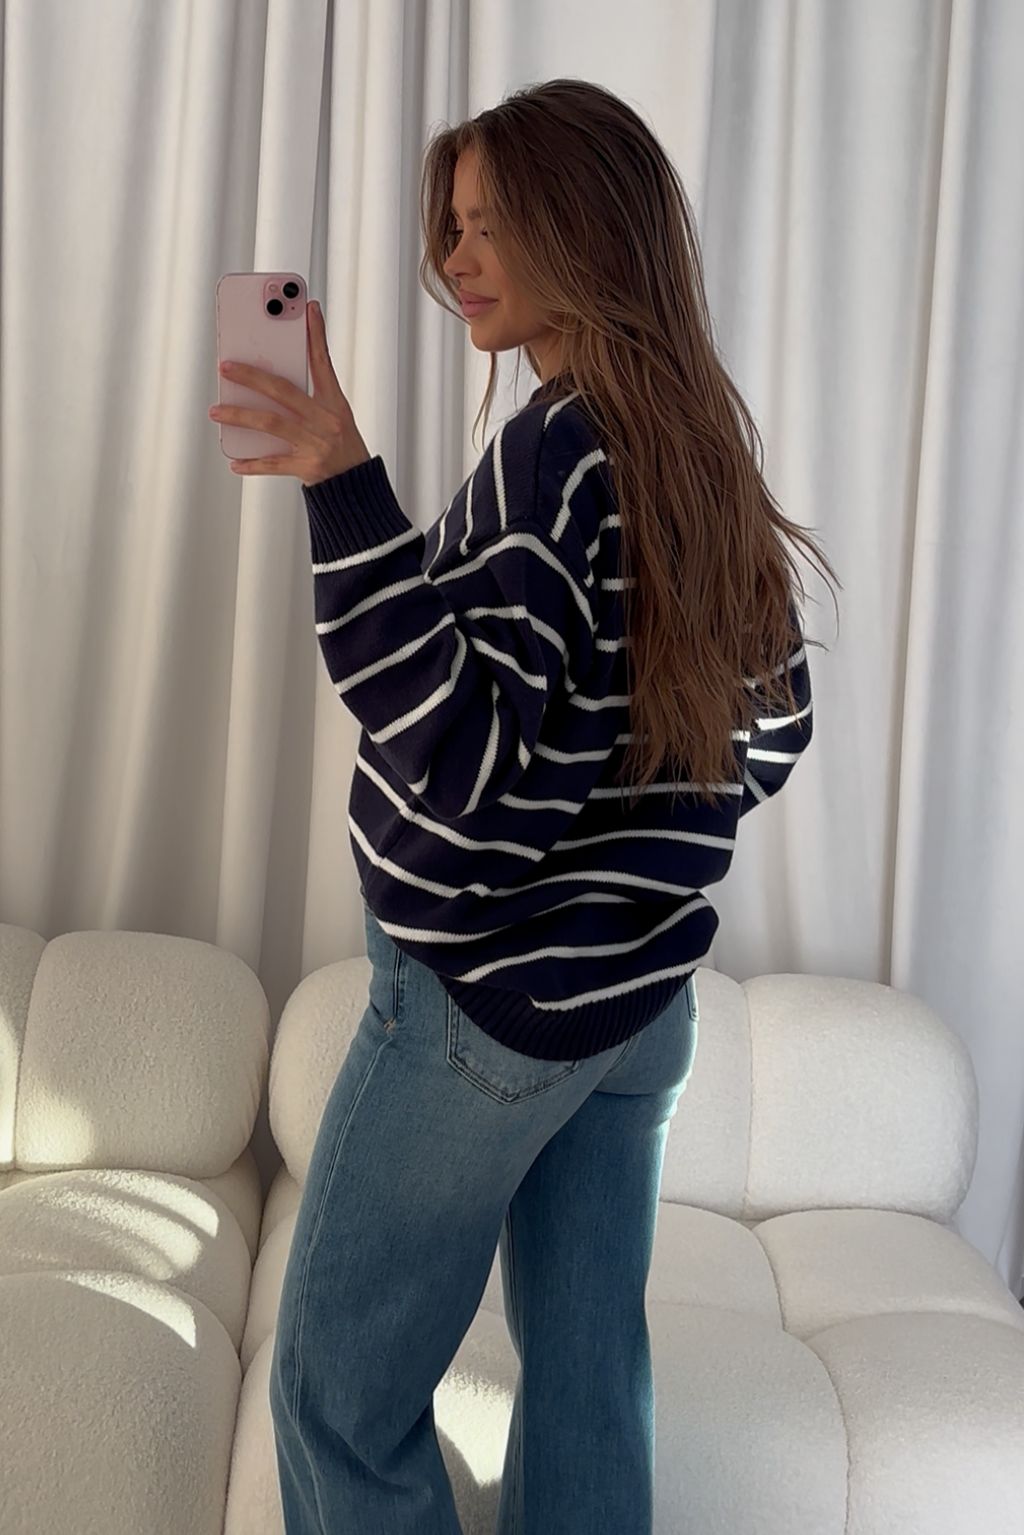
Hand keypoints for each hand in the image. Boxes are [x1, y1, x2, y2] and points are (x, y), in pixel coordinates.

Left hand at [209, 301, 371, 485]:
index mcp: (334, 403)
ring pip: (270, 423)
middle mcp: (325, 420)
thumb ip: (312, 390)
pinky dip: (252, 463)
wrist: (356, 486)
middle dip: (252, 376)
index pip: (323, 362)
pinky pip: (273, 463)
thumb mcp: (336, 413)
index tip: (307, 308)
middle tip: (226, 366)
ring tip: (216, 411)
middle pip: (283, 390)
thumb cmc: (342, 445)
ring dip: (240, 416)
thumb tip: (281, 368)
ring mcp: (315, 443)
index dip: (316, 334)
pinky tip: (234, 460)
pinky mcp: (306, 467)